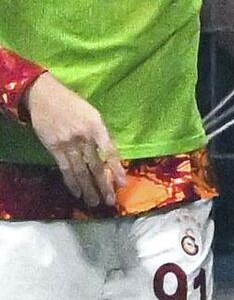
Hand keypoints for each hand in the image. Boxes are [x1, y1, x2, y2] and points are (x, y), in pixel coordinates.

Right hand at [26, 73, 125, 208]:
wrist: (45, 96)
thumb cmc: (72, 104)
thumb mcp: (92, 114)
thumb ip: (101, 134)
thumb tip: (110, 155)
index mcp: (97, 126)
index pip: (110, 151)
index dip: (117, 168)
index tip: (122, 183)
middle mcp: (84, 137)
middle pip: (96, 166)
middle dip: (103, 185)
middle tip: (110, 201)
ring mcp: (68, 144)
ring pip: (80, 171)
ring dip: (88, 188)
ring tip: (95, 202)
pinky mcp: (54, 148)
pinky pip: (65, 168)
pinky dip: (71, 182)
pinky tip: (77, 192)